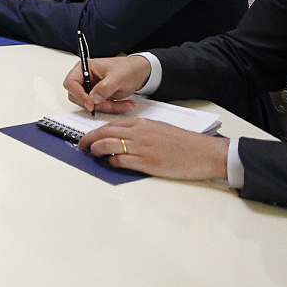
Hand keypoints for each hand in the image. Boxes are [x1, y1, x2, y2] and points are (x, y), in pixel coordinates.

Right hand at [63, 54, 151, 113]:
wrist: (140, 73)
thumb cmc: (128, 68)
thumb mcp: (117, 76)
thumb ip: (104, 87)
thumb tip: (93, 98)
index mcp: (85, 68)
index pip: (71, 83)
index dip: (78, 94)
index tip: (90, 103)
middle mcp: (85, 79)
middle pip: (78, 97)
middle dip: (94, 104)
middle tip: (108, 105)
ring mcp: (92, 89)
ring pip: (90, 105)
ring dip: (105, 108)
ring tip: (122, 104)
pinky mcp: (99, 98)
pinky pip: (100, 108)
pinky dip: (112, 109)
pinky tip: (125, 104)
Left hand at [78, 119, 230, 180]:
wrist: (204, 152)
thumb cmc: (186, 143)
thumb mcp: (161, 129)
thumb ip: (142, 131)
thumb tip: (126, 137)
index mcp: (143, 124)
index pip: (112, 124)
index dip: (97, 131)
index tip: (90, 136)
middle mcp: (139, 133)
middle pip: (105, 133)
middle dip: (89, 139)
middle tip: (82, 144)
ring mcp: (142, 148)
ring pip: (108, 145)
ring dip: (95, 150)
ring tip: (90, 153)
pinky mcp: (146, 163)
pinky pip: (120, 160)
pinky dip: (111, 161)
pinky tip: (109, 163)